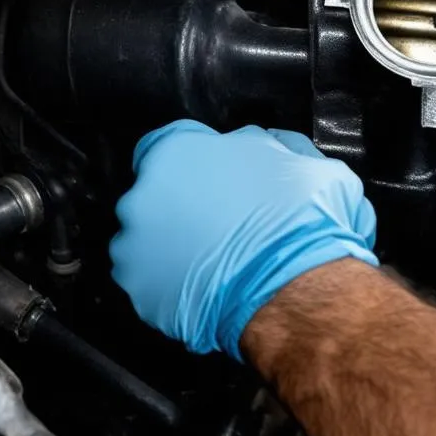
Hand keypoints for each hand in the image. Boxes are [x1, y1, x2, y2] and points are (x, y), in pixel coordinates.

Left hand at [110, 120, 377, 358]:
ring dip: (173, 246)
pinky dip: (171, 285)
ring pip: (148, 239)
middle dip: (182, 204)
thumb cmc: (299, 223)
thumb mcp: (301, 160)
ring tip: (216, 259)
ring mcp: (134, 247)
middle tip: (221, 221)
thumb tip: (263, 144)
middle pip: (155, 192)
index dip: (196, 160)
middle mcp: (143, 195)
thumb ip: (267, 144)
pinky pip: (150, 282)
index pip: (170, 142)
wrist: (297, 289)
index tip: (212, 177)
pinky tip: (207, 286)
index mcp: (176, 151)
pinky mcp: (139, 293)